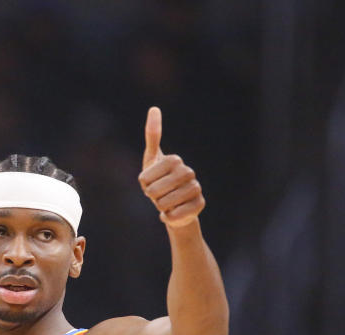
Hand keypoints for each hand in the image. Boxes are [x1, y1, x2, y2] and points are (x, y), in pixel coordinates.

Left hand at [138, 106, 204, 227]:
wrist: (173, 206)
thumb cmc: (159, 181)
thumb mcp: (151, 160)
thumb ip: (152, 136)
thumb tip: (154, 108)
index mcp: (174, 160)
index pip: (145, 178)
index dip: (144, 185)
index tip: (150, 183)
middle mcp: (188, 172)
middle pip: (155, 191)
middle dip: (152, 197)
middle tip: (158, 195)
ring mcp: (196, 188)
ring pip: (164, 204)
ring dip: (160, 207)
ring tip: (166, 203)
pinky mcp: (200, 204)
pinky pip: (175, 215)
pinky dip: (168, 217)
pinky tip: (172, 213)